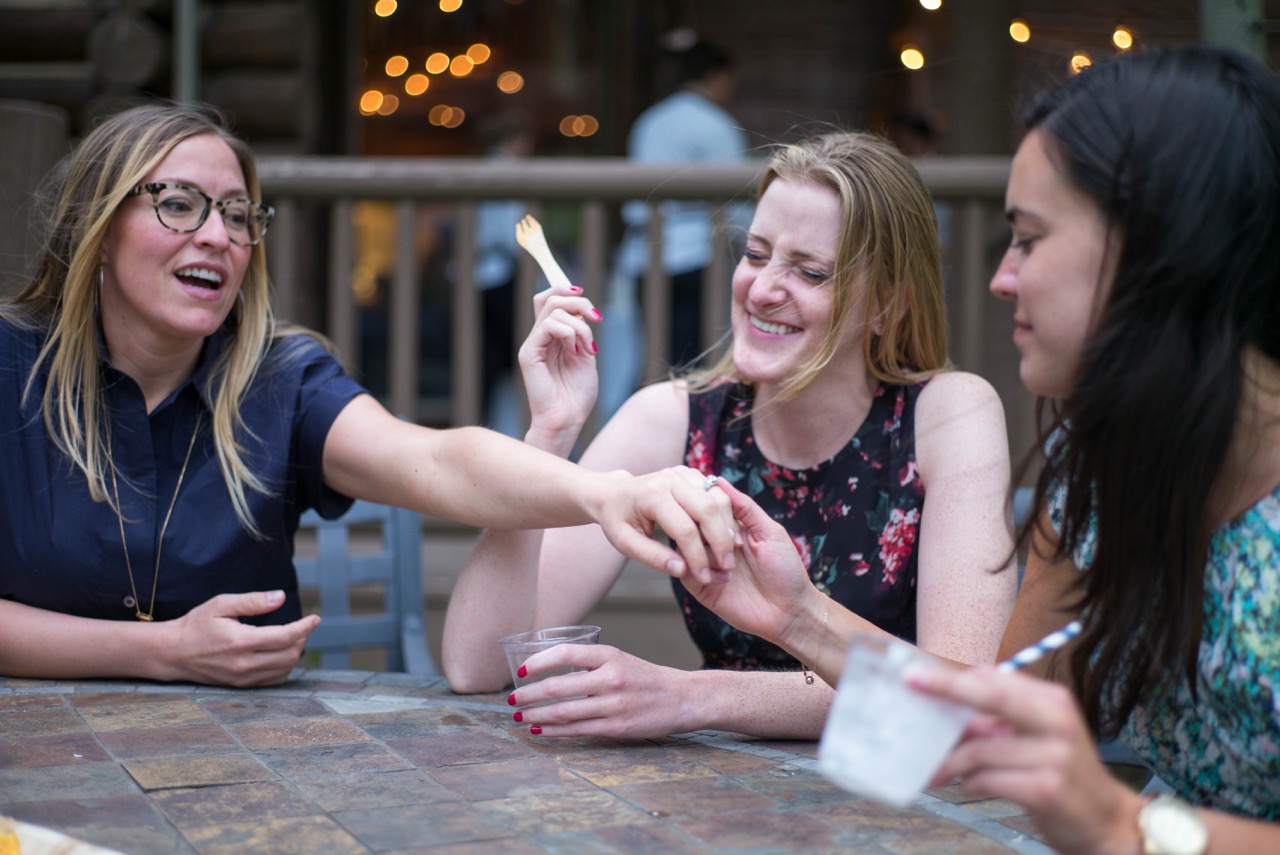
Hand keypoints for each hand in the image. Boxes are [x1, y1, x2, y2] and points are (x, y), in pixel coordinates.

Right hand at [164, 591, 320, 686]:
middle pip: (289, 655)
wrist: (173, 653)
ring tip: (290, 638)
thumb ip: (253, 602)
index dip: (304, 627)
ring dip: (294, 653)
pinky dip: (284, 667)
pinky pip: (274, 680)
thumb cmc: (197, 625)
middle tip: (301, 626)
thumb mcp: (222, 605)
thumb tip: (280, 598)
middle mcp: (244, 664)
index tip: (315, 618)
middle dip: (301, 638)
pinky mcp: (241, 686)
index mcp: (241, 642)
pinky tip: (279, 653)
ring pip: (284, 669)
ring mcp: (243, 678)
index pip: (284, 637)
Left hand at [506, 643, 697, 738]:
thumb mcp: (619, 659)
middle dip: (529, 694)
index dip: (539, 661)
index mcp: (610, 655)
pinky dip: (554, 731)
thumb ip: (589, 663)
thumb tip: (547, 671)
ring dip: (537, 715)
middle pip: (559, 686)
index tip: (522, 671)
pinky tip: (540, 730)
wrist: (681, 697)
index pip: (566, 653)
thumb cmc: (644, 677)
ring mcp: (614, 704)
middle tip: (512, 699)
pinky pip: (578, 730)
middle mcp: (611, 678)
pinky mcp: (618, 726)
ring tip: (520, 716)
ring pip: (565, 711)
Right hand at [518, 283, 600, 440]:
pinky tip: (577, 351)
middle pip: (550, 298)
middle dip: (578, 301)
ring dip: (580, 325)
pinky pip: (548, 327)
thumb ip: (582, 332)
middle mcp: (539, 338)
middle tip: (596, 318)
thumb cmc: (577, 395)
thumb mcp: (586, 355)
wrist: (567, 420)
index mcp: (551, 337)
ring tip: (588, 348)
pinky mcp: (528, 354)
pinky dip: (569, 333)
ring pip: (553, 309)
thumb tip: (583, 309)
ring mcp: (532, 345)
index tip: (588, 300)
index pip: (548, 300)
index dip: (565, 289)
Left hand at [591, 466, 737, 583]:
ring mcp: (683, 473)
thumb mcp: (625, 543)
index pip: (684, 529)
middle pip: (707, 510)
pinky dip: (726, 515)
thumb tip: (682, 570)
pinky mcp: (692, 475)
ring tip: (729, 554)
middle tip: (726, 566)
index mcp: (652, 495)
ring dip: (728, 527)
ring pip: (718, 499)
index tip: (704, 578)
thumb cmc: (618, 520)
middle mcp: (670, 479)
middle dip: (720, 541)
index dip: (697, 556)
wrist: (614, 493)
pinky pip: (717, 493)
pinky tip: (727, 536)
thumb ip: (653, 557)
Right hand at [681, 478, 816, 646]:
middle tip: (734, 547)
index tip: (734, 525)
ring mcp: (706, 565)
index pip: (707, 507)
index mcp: (731, 528)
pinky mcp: (700, 587)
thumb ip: (744, 507)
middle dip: (707, 531)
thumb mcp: (769, 531)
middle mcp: (714, 544)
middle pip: (692, 524)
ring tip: (731, 566)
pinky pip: (684, 571)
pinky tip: (724, 578)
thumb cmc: (786, 570)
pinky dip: (700, 570)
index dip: (713, 510)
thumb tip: (718, 480)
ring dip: (706, 552)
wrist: (789, 611)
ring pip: (684, 547)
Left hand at [908, 665, 1143, 854]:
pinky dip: (972, 783)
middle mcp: (1057, 721)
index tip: (916, 674)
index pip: (995, 680)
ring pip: (981, 749)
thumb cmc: (1061, 772)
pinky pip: (989, 780)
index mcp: (1052, 701)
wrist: (1107, 820)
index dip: (953, 678)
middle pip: (992, 696)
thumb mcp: (1036, 736)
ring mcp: (1055, 756)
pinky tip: (969, 787)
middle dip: (947, 689)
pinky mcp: (1047, 789)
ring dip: (950, 761)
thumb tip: (945, 707)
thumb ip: (997, 720)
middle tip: (910, 686)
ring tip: (935, 771)